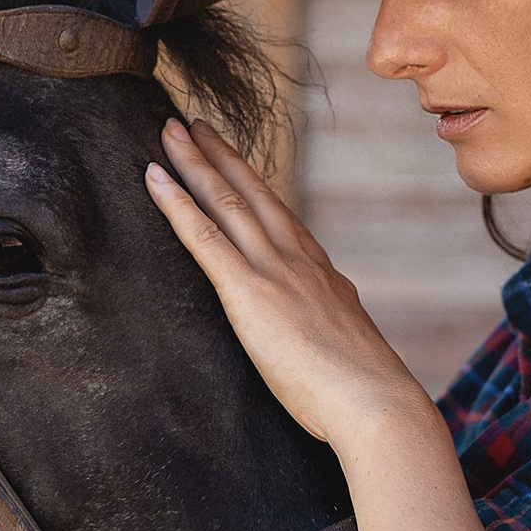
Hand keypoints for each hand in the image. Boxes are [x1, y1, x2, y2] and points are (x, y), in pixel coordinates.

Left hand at [145, 118, 429, 450]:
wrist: (376, 404)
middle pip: (254, 194)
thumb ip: (328, 333)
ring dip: (194, 163)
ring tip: (169, 132)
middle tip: (194, 125)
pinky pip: (203, 236)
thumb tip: (321, 338)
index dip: (254, 187)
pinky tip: (154, 179)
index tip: (235, 164)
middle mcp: (298, 261)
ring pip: (226, 202)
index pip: (281, 219)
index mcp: (321, 275)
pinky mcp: (249, 292)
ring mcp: (274, 271)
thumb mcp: (348, 351)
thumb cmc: (365, 397)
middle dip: (221, 157)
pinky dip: (175, 202)